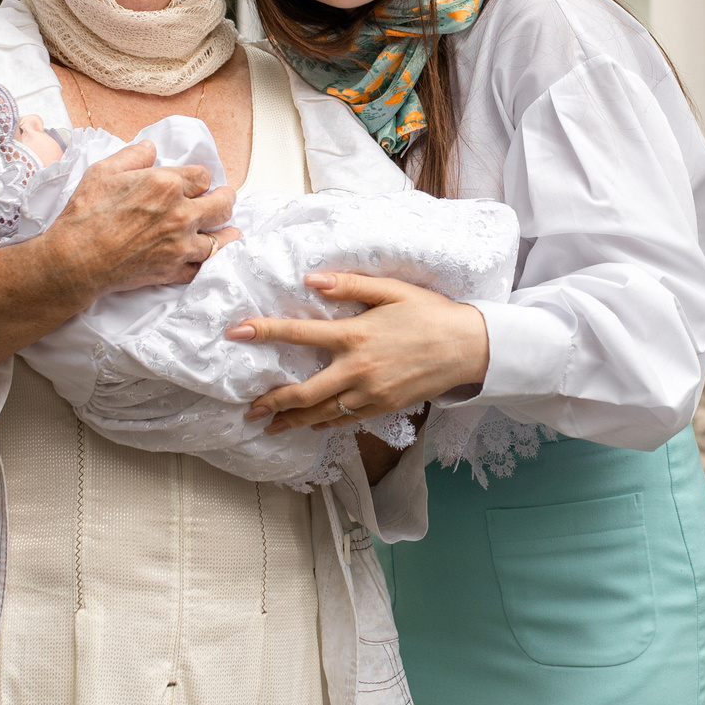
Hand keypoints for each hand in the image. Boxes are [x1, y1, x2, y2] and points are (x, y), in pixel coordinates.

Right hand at [45, 141, 239, 296]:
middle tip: (224, 199)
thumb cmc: (86, 214)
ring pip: (220, 239)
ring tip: (229, 230)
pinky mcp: (175, 270)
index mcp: (167, 184)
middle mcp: (181, 213)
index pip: (203, 176)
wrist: (76, 260)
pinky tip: (209, 257)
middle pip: (222, 204)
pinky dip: (207, 262)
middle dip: (225, 199)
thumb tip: (150, 147)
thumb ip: (132, 155)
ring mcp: (181, 244)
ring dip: (225, 233)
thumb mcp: (104, 171)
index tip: (198, 183)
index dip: (201, 179)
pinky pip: (202, 267)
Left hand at [228, 273, 489, 432]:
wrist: (469, 347)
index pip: (297, 334)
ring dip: (292, 421)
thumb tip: (310, 279)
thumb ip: (349, 285)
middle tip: (249, 409)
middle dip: (271, 402)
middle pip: (302, 392)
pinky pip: (345, 420)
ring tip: (269, 426)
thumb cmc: (431, 313)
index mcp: (354, 335)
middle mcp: (357, 369)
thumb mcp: (391, 289)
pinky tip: (311, 425)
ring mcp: (369, 393)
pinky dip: (324, 424)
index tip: (235, 333)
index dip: (263, 332)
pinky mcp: (383, 407)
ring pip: (321, 413)